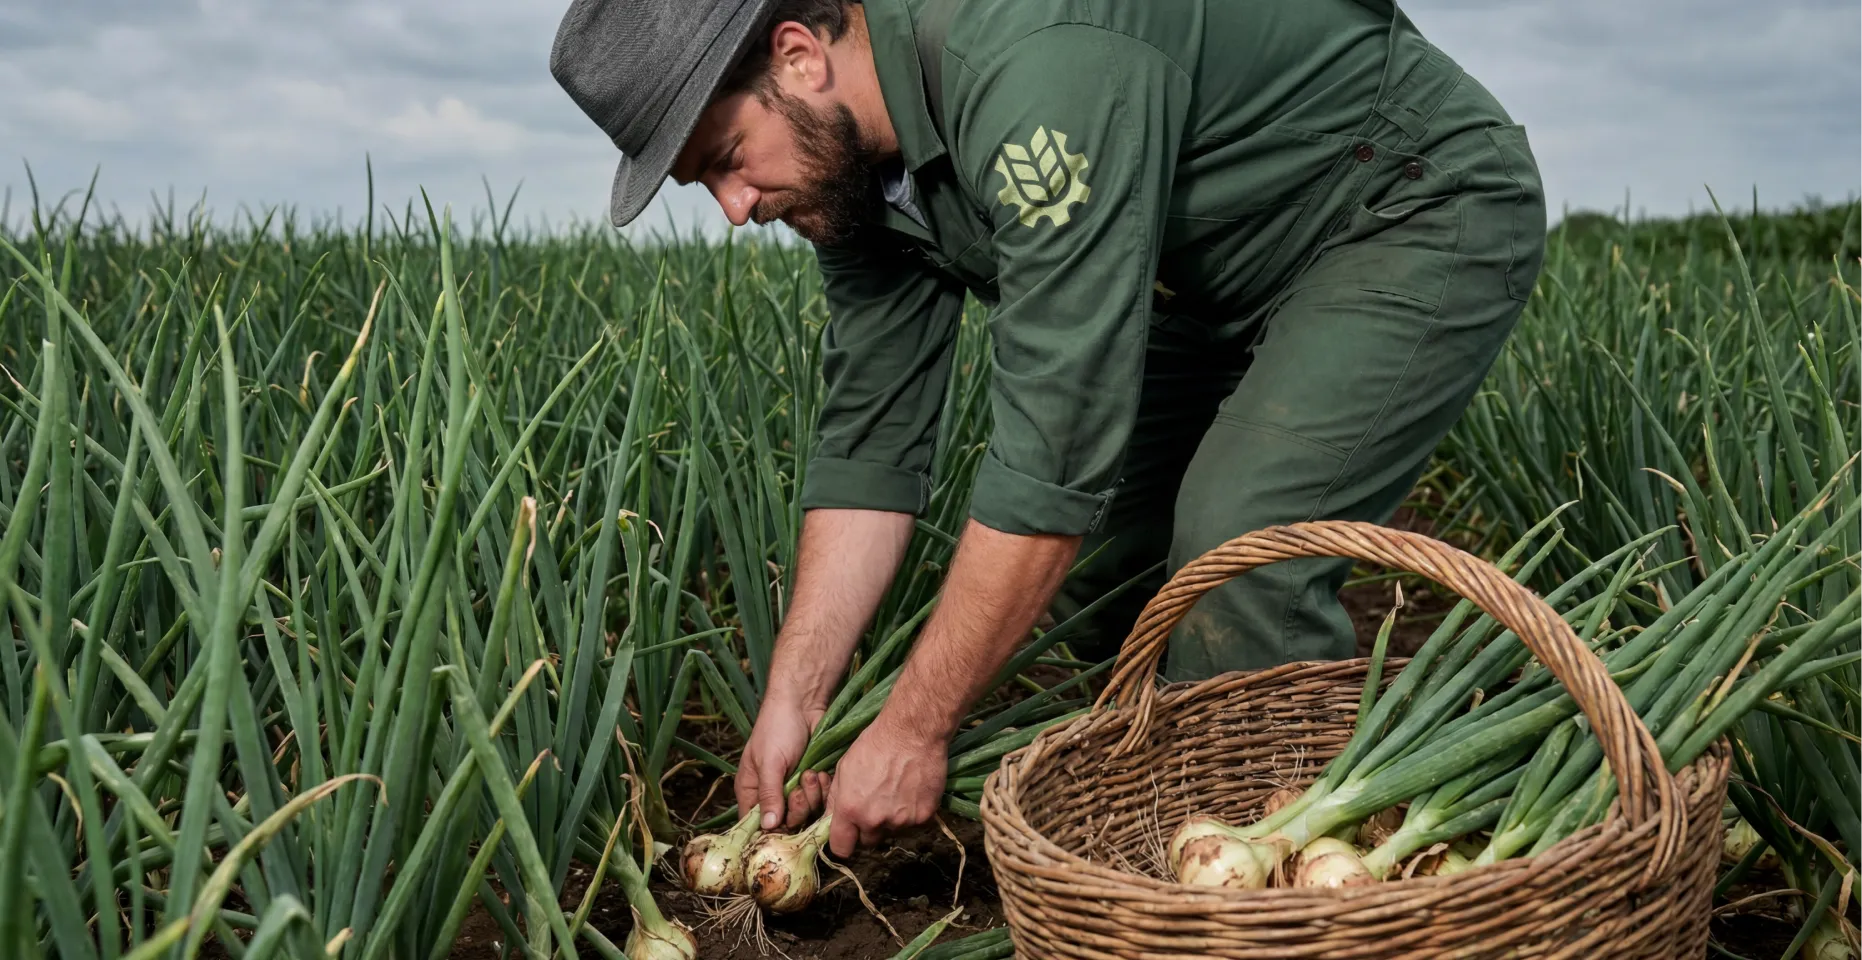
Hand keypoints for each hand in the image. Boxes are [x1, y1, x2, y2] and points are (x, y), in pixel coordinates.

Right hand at [734, 698, 830, 830]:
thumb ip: (769, 794)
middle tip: (799, 786)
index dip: (770, 831)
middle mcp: (772, 794)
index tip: (785, 825)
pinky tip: (822, 773)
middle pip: (786, 824)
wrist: (803, 703)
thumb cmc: (778, 728)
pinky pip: (821, 800)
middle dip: (797, 808)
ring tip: (811, 773)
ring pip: (806, 813)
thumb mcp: (769, 762)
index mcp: (751, 791)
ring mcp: (794, 789)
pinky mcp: (813, 784)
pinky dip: (824, 789)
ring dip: (812, 795)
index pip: (755, 826)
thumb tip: (767, 827)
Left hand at [824, 714, 948, 858]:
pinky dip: (912, 813)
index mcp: (851, 810)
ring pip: (892, 832)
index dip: (844, 842)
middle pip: (869, 841)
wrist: (913, 732)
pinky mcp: (924, 817)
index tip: (848, 834)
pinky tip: (912, 792)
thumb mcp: (844, 768)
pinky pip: (914, 824)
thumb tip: (831, 820)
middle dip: (869, 828)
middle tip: (876, 805)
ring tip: (897, 793)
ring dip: (892, 820)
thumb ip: (837, 800)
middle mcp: (875, 821)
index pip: (841, 848)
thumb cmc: (874, 744)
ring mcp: (901, 822)